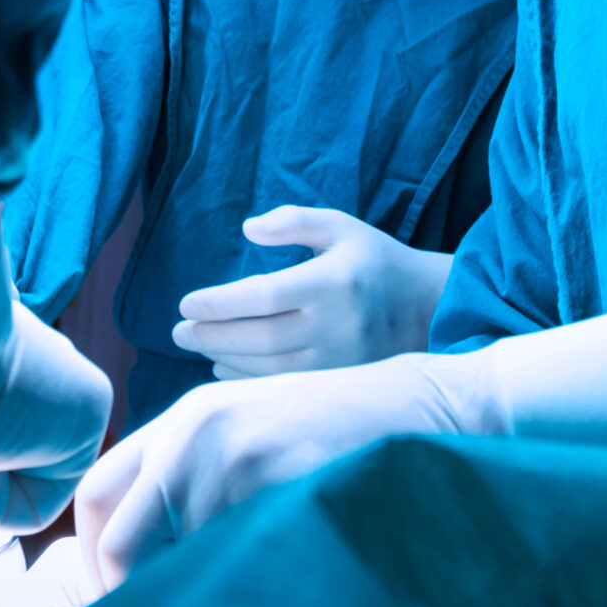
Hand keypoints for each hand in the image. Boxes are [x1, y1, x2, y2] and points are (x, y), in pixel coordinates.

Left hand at [75, 350, 495, 589]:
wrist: (403, 404)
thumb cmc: (323, 430)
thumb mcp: (241, 431)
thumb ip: (185, 472)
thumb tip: (129, 556)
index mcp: (178, 420)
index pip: (95, 495)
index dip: (93, 557)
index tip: (111, 594)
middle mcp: (191, 432)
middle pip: (119, 540)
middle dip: (125, 594)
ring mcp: (231, 456)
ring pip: (177, 563)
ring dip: (194, 593)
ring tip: (227, 597)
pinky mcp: (272, 479)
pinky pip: (230, 560)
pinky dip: (238, 583)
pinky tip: (265, 577)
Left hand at [171, 206, 451, 376]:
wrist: (429, 307)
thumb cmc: (373, 260)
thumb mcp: (339, 225)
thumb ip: (293, 220)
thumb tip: (248, 228)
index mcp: (333, 282)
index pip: (265, 296)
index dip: (220, 303)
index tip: (185, 303)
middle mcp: (337, 324)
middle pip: (261, 337)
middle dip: (212, 335)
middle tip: (177, 331)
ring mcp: (341, 359)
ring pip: (270, 368)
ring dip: (225, 358)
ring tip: (197, 345)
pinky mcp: (343, 381)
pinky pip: (286, 386)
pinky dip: (249, 378)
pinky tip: (224, 365)